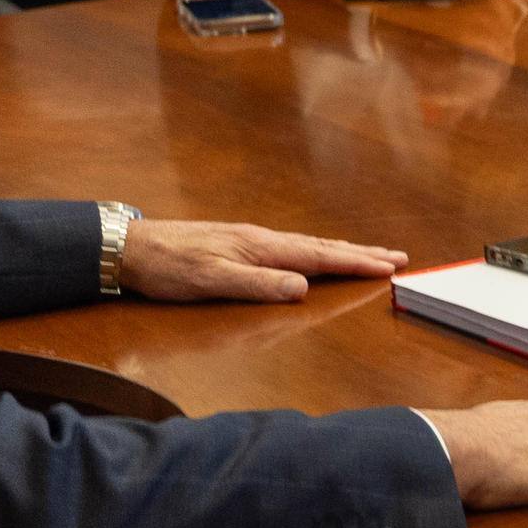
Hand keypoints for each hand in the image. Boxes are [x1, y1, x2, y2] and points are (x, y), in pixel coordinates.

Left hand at [120, 219, 406, 302]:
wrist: (130, 248)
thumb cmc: (168, 266)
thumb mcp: (211, 280)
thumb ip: (258, 285)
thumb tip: (302, 287)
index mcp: (260, 248)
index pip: (319, 256)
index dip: (357, 263)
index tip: (390, 266)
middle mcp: (261, 240)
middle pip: (321, 246)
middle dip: (361, 253)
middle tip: (397, 256)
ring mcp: (250, 241)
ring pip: (308, 245)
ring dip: (342, 251)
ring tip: (367, 254)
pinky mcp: (238, 245)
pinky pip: (291, 247)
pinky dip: (315, 251)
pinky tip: (313, 255)